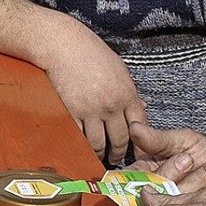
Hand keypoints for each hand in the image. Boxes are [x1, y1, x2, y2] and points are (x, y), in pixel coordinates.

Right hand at [41, 16, 147, 163]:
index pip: (140, 125)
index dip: (140, 141)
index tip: (137, 150)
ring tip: (98, 157)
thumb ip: (130, 92)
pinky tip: (82, 149)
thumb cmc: (92, 54)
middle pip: (119, 140)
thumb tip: (142, 107)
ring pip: (98, 144)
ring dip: (99, 154)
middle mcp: (111, 105)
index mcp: (127, 94)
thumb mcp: (120, 70)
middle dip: (119, 153)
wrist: (64, 46)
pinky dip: (81, 147)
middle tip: (116, 159)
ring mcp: (91, 111)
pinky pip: (78, 138)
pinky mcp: (71, 113)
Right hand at [128, 121, 205, 205]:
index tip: (151, 170)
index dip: (137, 176)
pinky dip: (203, 195)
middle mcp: (155, 193)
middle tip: (188, 160)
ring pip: (168, 202)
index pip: (129, 178)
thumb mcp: (185, 140)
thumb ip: (159, 139)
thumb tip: (135, 128)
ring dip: (192, 182)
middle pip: (147, 191)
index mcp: (148, 173)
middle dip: (171, 173)